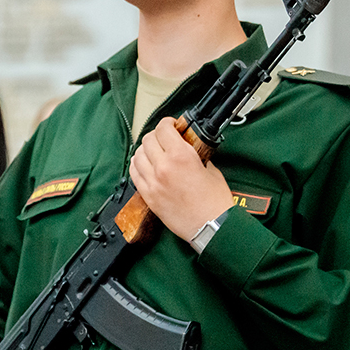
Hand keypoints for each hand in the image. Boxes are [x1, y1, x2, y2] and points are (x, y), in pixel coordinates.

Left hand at [129, 116, 233, 241]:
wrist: (211, 226)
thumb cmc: (215, 202)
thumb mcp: (211, 170)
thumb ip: (197, 156)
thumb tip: (190, 149)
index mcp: (181, 156)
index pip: (163, 129)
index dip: (167, 123)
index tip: (171, 125)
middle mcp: (163, 167)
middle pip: (148, 140)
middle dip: (157, 135)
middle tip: (164, 138)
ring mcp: (153, 182)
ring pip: (137, 155)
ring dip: (145, 150)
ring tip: (153, 151)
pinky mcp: (148, 196)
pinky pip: (134, 174)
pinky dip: (137, 165)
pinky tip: (143, 164)